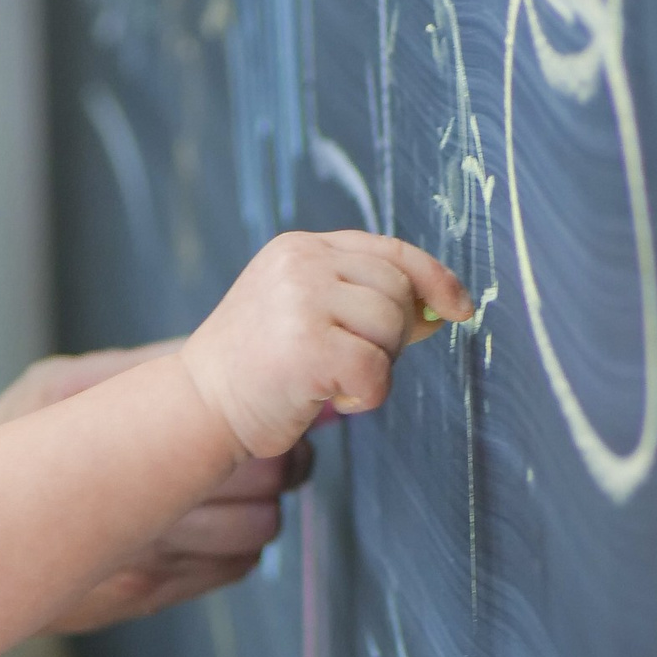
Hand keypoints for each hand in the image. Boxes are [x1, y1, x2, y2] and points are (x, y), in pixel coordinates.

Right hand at [0, 344, 313, 632]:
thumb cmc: (3, 446)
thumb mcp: (53, 388)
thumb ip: (133, 370)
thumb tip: (208, 356)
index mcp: (124, 447)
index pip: (240, 438)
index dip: (266, 427)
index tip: (259, 408)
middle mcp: (137, 516)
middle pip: (261, 490)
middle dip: (274, 465)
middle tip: (257, 445)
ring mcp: (144, 564)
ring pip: (256, 535)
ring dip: (258, 510)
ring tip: (227, 487)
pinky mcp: (146, 597)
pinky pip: (232, 571)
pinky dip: (235, 548)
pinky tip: (202, 526)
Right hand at [179, 232, 471, 459]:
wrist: (197, 408)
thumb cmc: (256, 373)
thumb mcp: (308, 318)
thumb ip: (363, 304)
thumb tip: (438, 310)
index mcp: (302, 248)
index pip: (391, 251)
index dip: (434, 279)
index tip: (459, 308)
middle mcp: (301, 263)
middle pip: (397, 292)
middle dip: (389, 338)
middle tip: (348, 365)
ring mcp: (301, 300)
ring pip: (391, 328)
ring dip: (375, 367)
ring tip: (329, 381)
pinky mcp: (306, 345)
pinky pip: (377, 371)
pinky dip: (365, 395)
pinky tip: (327, 398)